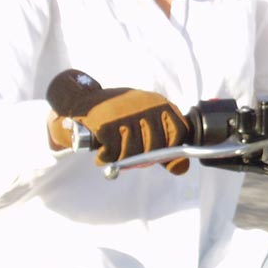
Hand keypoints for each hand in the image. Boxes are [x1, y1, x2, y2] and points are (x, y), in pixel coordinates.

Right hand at [46, 69, 189, 171]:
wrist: (86, 99)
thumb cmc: (121, 114)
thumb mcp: (147, 120)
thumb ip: (166, 143)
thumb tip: (181, 169)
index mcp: (159, 103)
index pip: (179, 131)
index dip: (171, 148)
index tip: (158, 154)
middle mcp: (146, 106)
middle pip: (156, 146)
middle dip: (143, 156)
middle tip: (130, 152)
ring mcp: (126, 115)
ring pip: (133, 153)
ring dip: (122, 158)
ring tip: (115, 148)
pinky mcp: (106, 125)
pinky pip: (113, 154)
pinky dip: (107, 157)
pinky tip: (104, 149)